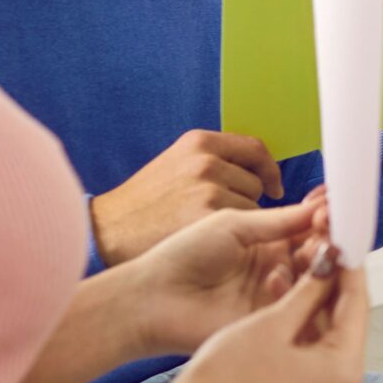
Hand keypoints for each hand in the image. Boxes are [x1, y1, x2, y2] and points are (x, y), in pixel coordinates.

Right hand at [91, 131, 284, 265]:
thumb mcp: (176, 164)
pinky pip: (243, 228)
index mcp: (199, 142)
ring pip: (252, 208)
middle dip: (246, 199)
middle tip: (216, 214)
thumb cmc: (145, 202)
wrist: (109, 230)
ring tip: (203, 225)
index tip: (273, 187)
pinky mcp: (208, 219)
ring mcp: (208, 190)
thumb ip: (215, 160)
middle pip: (256, 182)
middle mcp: (205, 162)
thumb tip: (261, 171)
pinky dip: (232, 237)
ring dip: (239, 220)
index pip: (256, 148)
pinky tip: (208, 240)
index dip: (270, 170)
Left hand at [121, 192, 325, 356]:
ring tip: (308, 250)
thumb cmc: (182, 256)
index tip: (331, 206)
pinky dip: (296, 291)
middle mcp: (278, 269)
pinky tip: (279, 277)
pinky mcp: (271, 322)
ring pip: (315, 281)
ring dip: (317, 263)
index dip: (324, 218)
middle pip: (320, 254)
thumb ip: (280, 221)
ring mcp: (276, 297)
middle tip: (326, 227)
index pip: (309, 229)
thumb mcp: (233, 225)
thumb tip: (321, 207)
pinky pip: (298, 308)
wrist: (152, 299)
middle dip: (328, 239)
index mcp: (269, 243)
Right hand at [161, 265, 368, 382]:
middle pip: (344, 329)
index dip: (349, 271)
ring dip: (311, 314)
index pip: (357, 308)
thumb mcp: (273, 322)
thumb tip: (330, 265)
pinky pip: (312, 369)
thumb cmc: (226, 378)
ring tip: (290, 278)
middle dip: (329, 291)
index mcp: (344, 372)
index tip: (343, 245)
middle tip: (319, 257)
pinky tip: (281, 314)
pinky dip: (301, 341)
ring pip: (326, 348)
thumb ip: (309, 291)